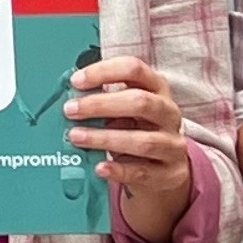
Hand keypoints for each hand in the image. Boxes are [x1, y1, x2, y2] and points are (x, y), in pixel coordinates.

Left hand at [69, 55, 192, 242]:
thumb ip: (104, 99)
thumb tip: (71, 97)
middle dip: (101, 105)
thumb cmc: (137, 129)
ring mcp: (172, 144)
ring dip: (104, 138)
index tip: (76, 80)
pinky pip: (142, 172)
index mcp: (157, 88)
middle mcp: (169, 113)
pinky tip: (99, 166)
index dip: (104, 72)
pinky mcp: (170, 173)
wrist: (164, 168)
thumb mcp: (125, 109)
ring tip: (76, 137)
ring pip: (143, 141)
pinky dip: (118, 169)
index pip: (134, 69)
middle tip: (70, 110)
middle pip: (140, 102)